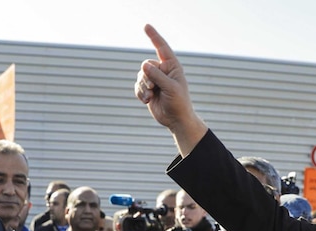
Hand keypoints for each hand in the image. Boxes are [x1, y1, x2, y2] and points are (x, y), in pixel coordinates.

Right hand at [135, 24, 207, 155]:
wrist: (176, 119)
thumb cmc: (179, 103)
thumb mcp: (170, 88)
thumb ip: (157, 76)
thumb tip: (144, 66)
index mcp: (172, 66)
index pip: (162, 48)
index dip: (154, 37)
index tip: (146, 26)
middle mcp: (162, 71)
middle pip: (146, 65)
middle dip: (146, 77)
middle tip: (152, 88)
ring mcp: (154, 80)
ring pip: (140, 76)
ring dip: (143, 87)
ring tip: (150, 97)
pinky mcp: (147, 90)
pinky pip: (137, 86)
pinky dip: (139, 93)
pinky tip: (146, 101)